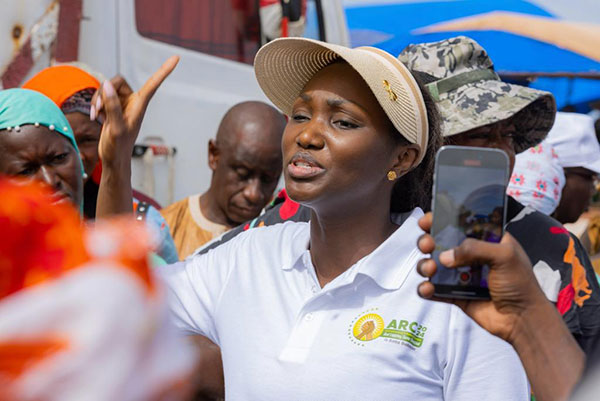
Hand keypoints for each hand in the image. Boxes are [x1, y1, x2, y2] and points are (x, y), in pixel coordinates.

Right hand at [91, 56, 179, 168]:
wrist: (113, 159)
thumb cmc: (118, 147)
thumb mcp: (116, 127)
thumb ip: (112, 105)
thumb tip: (106, 84)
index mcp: (140, 105)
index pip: (153, 83)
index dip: (164, 70)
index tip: (177, 58)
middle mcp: (133, 102)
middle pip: (117, 81)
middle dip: (103, 92)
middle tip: (98, 108)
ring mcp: (122, 104)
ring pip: (106, 89)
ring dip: (97, 100)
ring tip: (95, 115)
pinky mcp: (112, 108)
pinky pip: (101, 97)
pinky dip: (95, 105)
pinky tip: (96, 118)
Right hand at [416, 212, 548, 342]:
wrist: (522, 320)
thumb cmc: (521, 285)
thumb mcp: (504, 256)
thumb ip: (475, 249)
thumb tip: (445, 256)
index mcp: (486, 240)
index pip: (461, 224)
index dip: (443, 219)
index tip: (429, 220)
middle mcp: (471, 255)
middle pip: (441, 242)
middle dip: (428, 241)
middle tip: (428, 245)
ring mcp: (461, 275)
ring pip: (433, 264)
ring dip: (425, 265)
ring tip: (431, 270)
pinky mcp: (455, 294)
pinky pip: (434, 288)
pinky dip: (426, 288)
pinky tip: (428, 288)